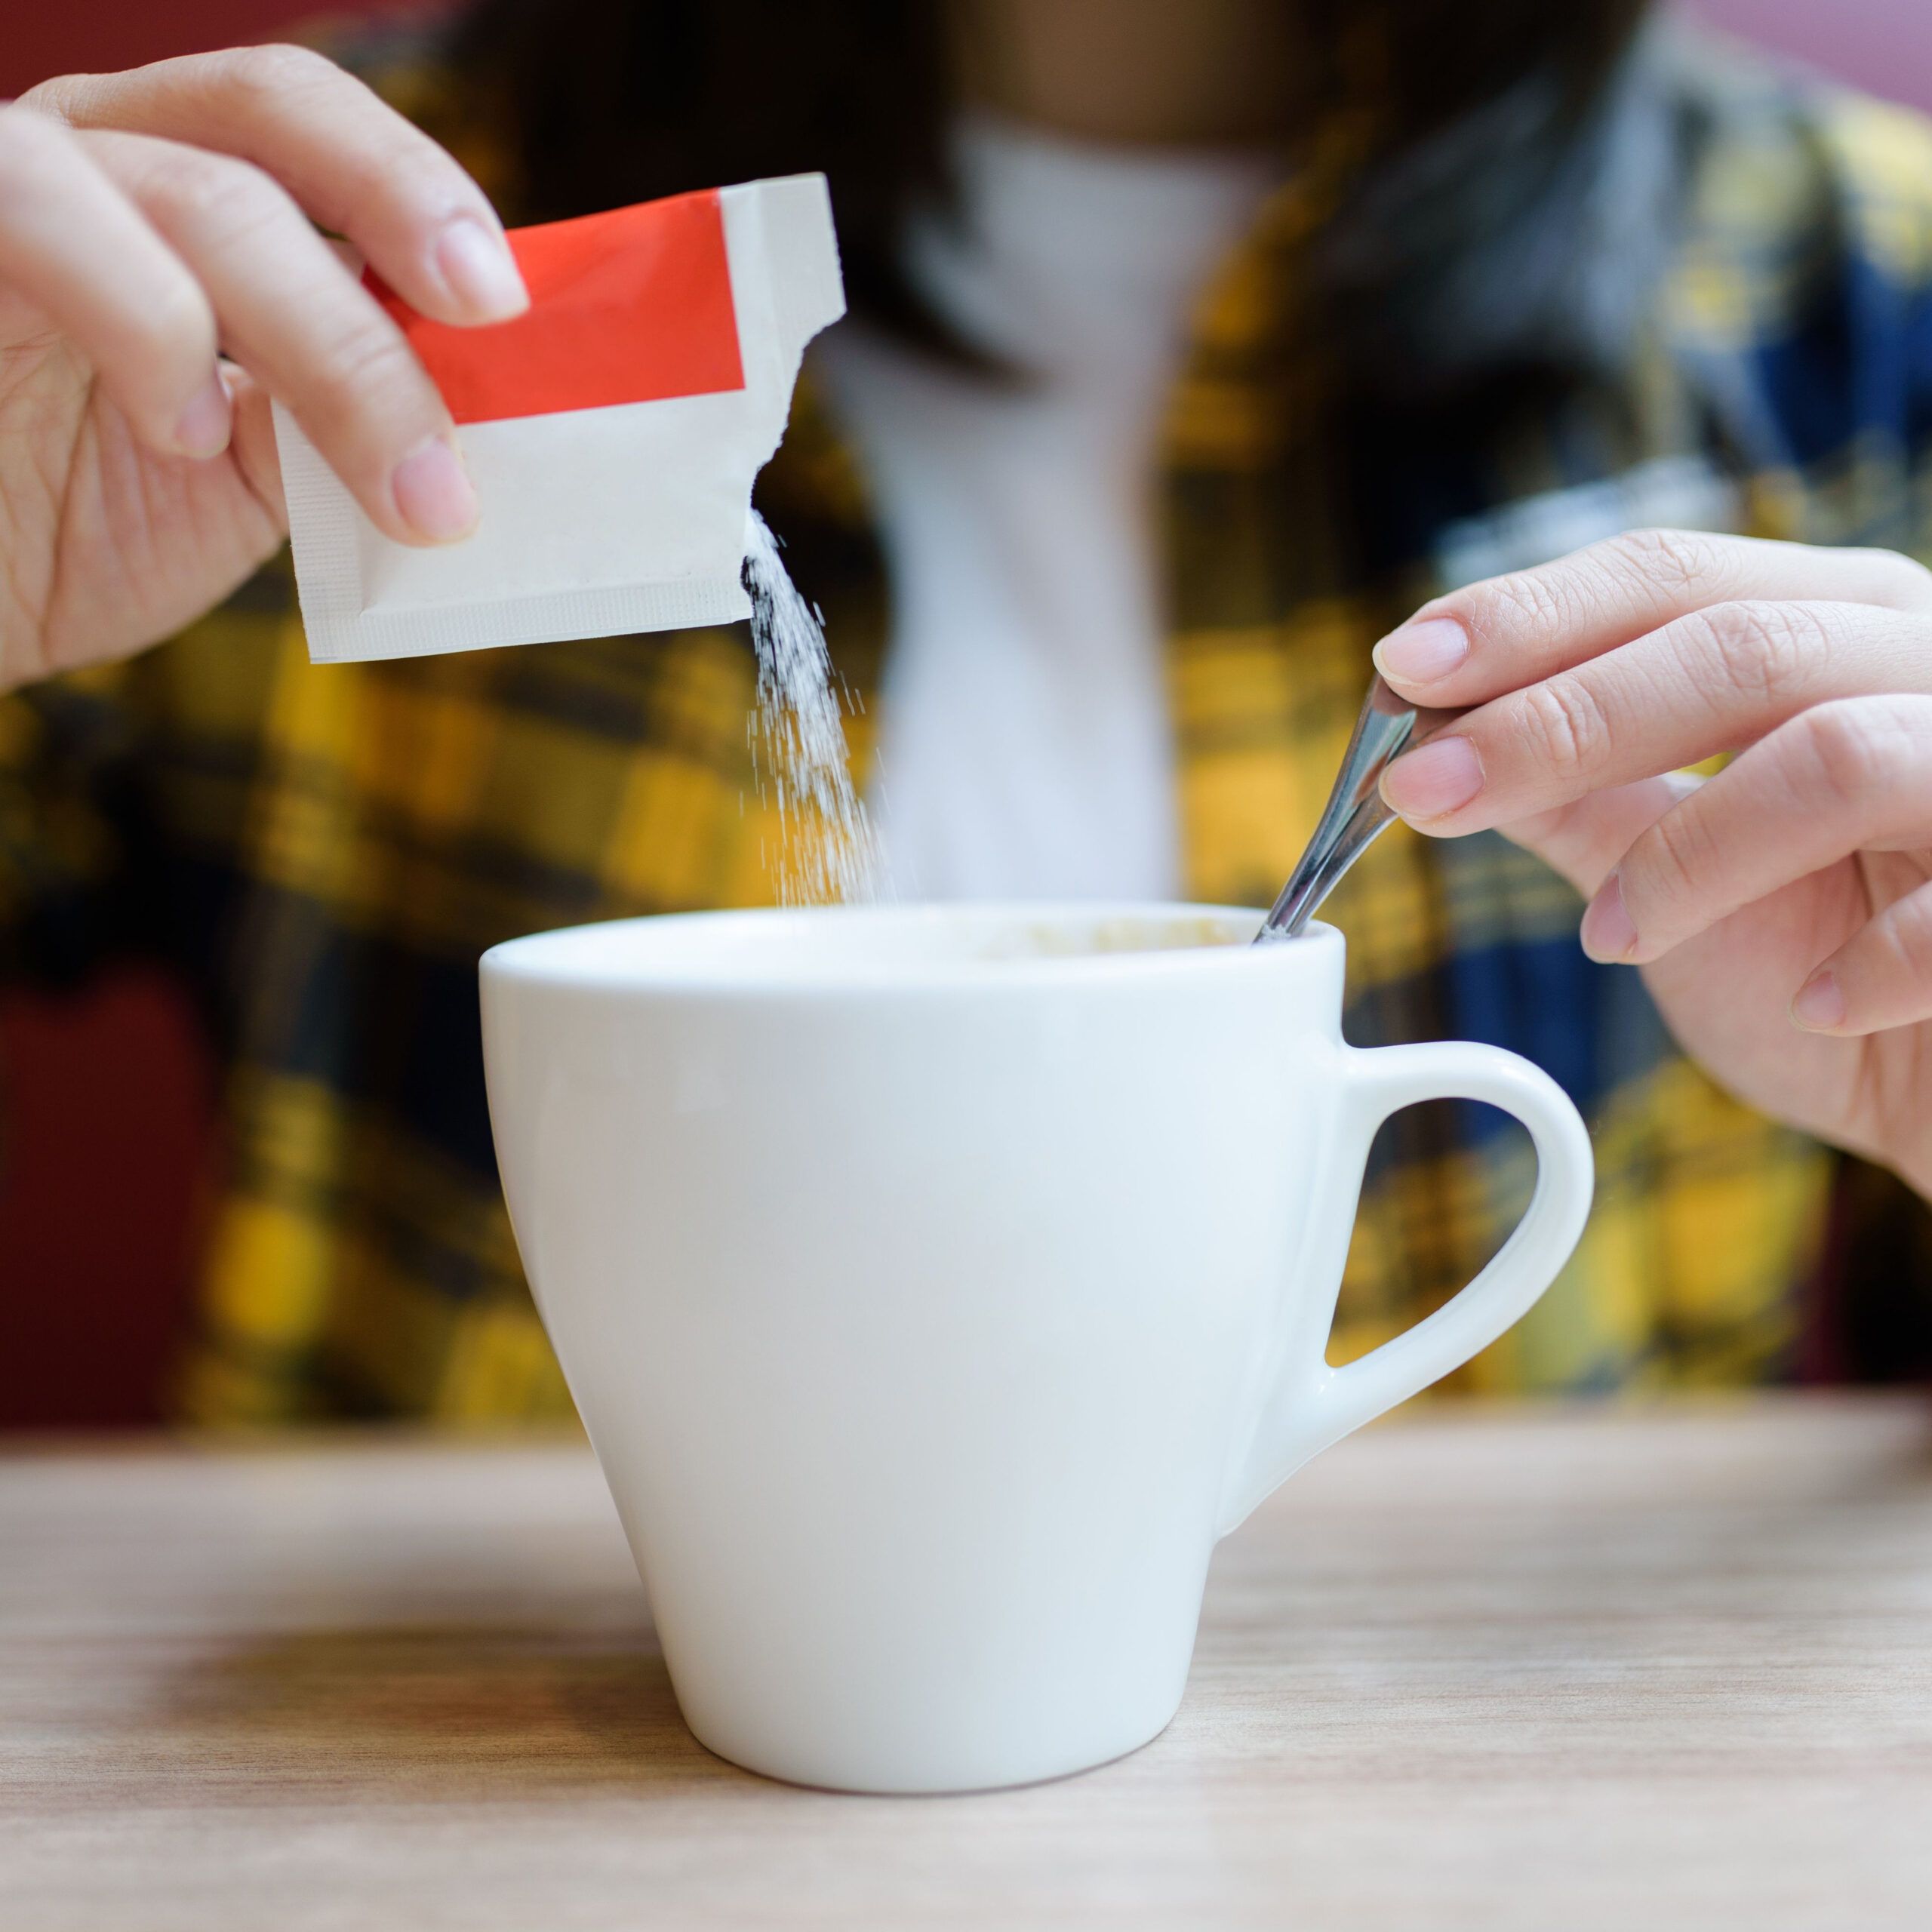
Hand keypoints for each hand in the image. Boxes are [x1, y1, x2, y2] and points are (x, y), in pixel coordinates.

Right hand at [0, 47, 527, 693]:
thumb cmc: (66, 529)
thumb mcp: (244, 485)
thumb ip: (338, 425)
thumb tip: (479, 421)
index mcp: (184, 191)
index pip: (316, 131)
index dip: (422, 188)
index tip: (512, 299)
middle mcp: (99, 156)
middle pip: (269, 109)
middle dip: (400, 210)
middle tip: (488, 317)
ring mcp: (16, 188)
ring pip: (192, 189)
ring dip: (327, 338)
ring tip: (399, 485)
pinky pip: (41, 212)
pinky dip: (148, 319)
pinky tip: (187, 429)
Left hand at [1371, 529, 1931, 1197]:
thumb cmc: (1827, 974)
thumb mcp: (1676, 880)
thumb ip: (1583, 804)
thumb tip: (1436, 749)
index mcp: (1830, 629)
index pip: (1667, 580)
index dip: (1527, 617)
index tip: (1399, 669)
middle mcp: (1924, 662)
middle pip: (1734, 647)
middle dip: (1558, 719)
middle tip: (1422, 791)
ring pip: (1834, 752)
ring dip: (1691, 854)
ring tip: (1613, 937)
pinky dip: (1865, 959)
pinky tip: (1813, 1005)